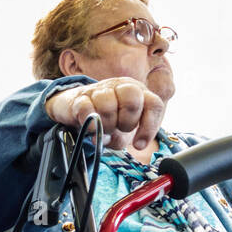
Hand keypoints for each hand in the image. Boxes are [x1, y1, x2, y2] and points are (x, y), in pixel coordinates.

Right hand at [45, 78, 165, 151]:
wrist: (78, 107)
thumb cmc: (106, 120)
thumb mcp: (121, 132)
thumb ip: (120, 139)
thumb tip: (104, 139)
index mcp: (137, 92)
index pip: (153, 104)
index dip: (149, 126)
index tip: (139, 145)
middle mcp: (121, 86)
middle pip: (132, 98)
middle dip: (126, 121)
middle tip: (118, 129)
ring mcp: (100, 89)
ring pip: (108, 105)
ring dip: (106, 125)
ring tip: (103, 128)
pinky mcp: (81, 96)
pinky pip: (87, 109)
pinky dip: (89, 124)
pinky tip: (89, 127)